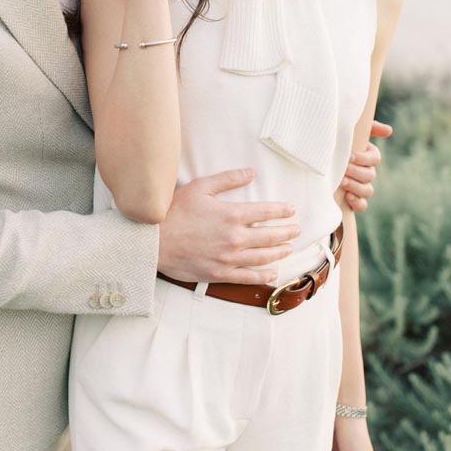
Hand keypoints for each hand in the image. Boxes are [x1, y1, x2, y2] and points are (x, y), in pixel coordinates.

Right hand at [158, 168, 299, 284]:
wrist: (154, 242)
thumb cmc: (174, 211)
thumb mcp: (200, 187)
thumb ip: (227, 179)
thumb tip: (251, 172)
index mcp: (232, 215)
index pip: (266, 212)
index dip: (282, 210)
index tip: (291, 209)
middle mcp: (235, 238)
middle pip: (270, 236)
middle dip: (287, 232)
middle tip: (296, 229)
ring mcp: (228, 258)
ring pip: (263, 257)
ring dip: (279, 252)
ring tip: (288, 248)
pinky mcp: (220, 274)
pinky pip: (247, 277)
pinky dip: (263, 275)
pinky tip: (272, 273)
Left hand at [341, 119, 392, 211]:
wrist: (318, 163)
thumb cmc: (335, 143)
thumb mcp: (348, 132)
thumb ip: (367, 127)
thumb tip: (389, 130)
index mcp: (367, 156)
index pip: (375, 158)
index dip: (364, 159)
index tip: (350, 156)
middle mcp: (366, 172)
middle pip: (370, 175)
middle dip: (357, 172)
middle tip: (343, 170)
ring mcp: (361, 187)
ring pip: (368, 191)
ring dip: (355, 187)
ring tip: (341, 182)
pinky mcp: (354, 200)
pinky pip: (362, 205)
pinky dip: (357, 202)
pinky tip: (348, 197)